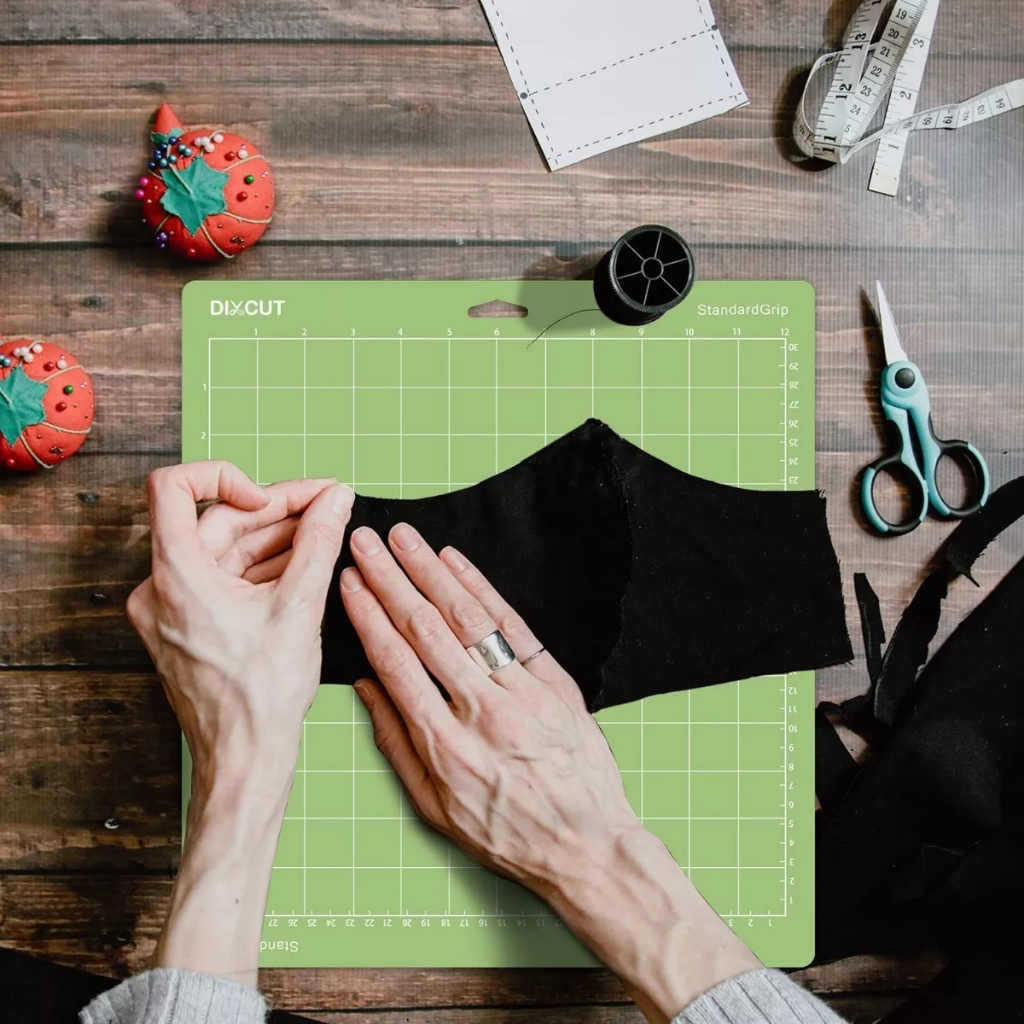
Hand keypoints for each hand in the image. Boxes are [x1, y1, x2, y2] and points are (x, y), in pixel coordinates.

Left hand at [128, 463, 353, 784]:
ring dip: (272, 538)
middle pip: (215, 522)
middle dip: (274, 511)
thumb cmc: (261, 697)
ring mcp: (171, 609)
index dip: (226, 477)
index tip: (270, 497)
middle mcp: (161, 589)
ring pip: (222, 551)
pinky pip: (220, 579)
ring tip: (322, 531)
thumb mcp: (299, 607)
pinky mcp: (187, 626)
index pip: (175, 488)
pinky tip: (300, 562)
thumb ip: (319, 542)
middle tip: (325, 504)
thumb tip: (335, 501)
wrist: (246, 757)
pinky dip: (258, 567)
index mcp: (176, 577)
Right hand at [341, 524, 759, 1022]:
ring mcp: (522, 693)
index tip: (349, 583)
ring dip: (430, 572)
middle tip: (365, 542)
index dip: (368, 616)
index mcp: (444, 746)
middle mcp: (481, 711)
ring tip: (404, 539)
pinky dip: (482, 589)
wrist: (588, 846)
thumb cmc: (506, 834)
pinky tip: (456, 562)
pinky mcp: (554, 681)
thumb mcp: (435, 808)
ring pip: (467, 619)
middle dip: (390, 580)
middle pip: (426, 630)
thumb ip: (396, 745)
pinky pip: (513, 626)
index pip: (396, 663)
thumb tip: (366, 687)